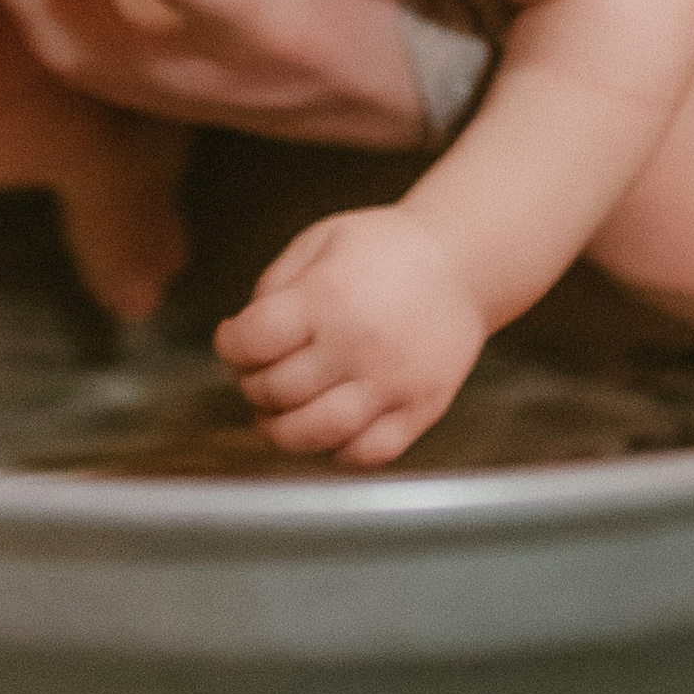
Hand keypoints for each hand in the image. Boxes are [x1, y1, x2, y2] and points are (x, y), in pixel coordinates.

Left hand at [215, 204, 487, 466]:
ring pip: (316, 434)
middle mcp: (359, 345)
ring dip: (281, 430)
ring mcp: (393, 383)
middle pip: (277, 391)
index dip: (230, 345)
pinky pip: (368, 453)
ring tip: (278, 413)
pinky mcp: (421, 410)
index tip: (232, 342)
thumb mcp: (321, 240)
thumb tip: (244, 336)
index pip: (253, 342)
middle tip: (255, 374)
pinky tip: (328, 427)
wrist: (463, 263)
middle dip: (252, 386)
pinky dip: (338, 451)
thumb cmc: (386, 248)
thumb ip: (275, 285)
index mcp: (328, 297)